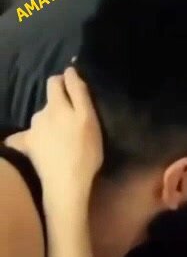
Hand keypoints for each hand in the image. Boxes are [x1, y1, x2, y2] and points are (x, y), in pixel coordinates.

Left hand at [9, 68, 102, 212]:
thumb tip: (70, 73)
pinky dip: (35, 139)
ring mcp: (33, 129)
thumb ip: (80, 94)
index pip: (59, 81)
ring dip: (50, 122)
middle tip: (72, 119)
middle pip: (50, 100)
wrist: (65, 183)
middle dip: (59, 102)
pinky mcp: (26, 144)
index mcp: (59, 105)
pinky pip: (28, 137)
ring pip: (42, 118)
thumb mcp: (91, 121)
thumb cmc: (85, 154)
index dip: (67, 79)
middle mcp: (43, 113)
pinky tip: (42, 149)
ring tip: (61, 139)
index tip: (74, 84)